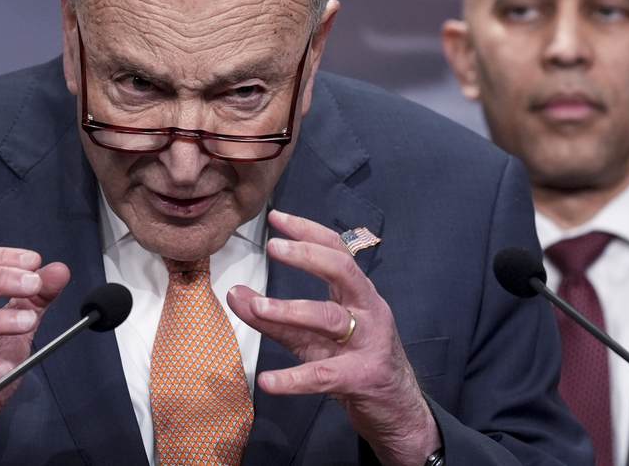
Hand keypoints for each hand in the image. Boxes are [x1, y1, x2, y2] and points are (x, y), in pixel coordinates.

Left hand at [227, 210, 438, 465]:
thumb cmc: (351, 362)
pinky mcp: (363, 377)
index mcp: (356, 294)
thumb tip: (233, 292)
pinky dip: (295, 378)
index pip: (336, 250)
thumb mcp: (310, 336)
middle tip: (274, 247)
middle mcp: (368, 310)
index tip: (276, 217)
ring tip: (257, 307)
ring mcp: (369, 342)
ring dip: (290, 310)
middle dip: (308, 255)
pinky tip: (267, 381)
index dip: (308, 231)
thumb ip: (272, 317)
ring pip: (330, 318)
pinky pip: (325, 374)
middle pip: (342, 271)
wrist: (396, 410)